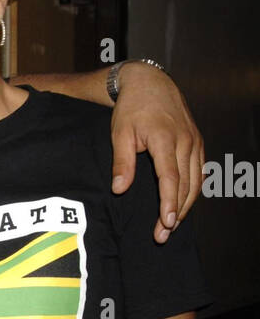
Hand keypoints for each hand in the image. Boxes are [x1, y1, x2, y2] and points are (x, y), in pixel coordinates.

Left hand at [110, 63, 204, 242]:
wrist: (150, 83)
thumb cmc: (132, 108)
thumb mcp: (120, 132)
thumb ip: (122, 162)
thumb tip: (119, 189)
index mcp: (166, 139)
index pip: (171, 178)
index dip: (169, 203)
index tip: (165, 223)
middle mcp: (186, 141)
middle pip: (186, 185)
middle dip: (175, 213)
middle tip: (163, 235)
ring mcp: (194, 141)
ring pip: (196, 181)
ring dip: (185, 205)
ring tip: (171, 226)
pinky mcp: (197, 142)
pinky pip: (199, 172)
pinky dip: (192, 191)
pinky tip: (181, 204)